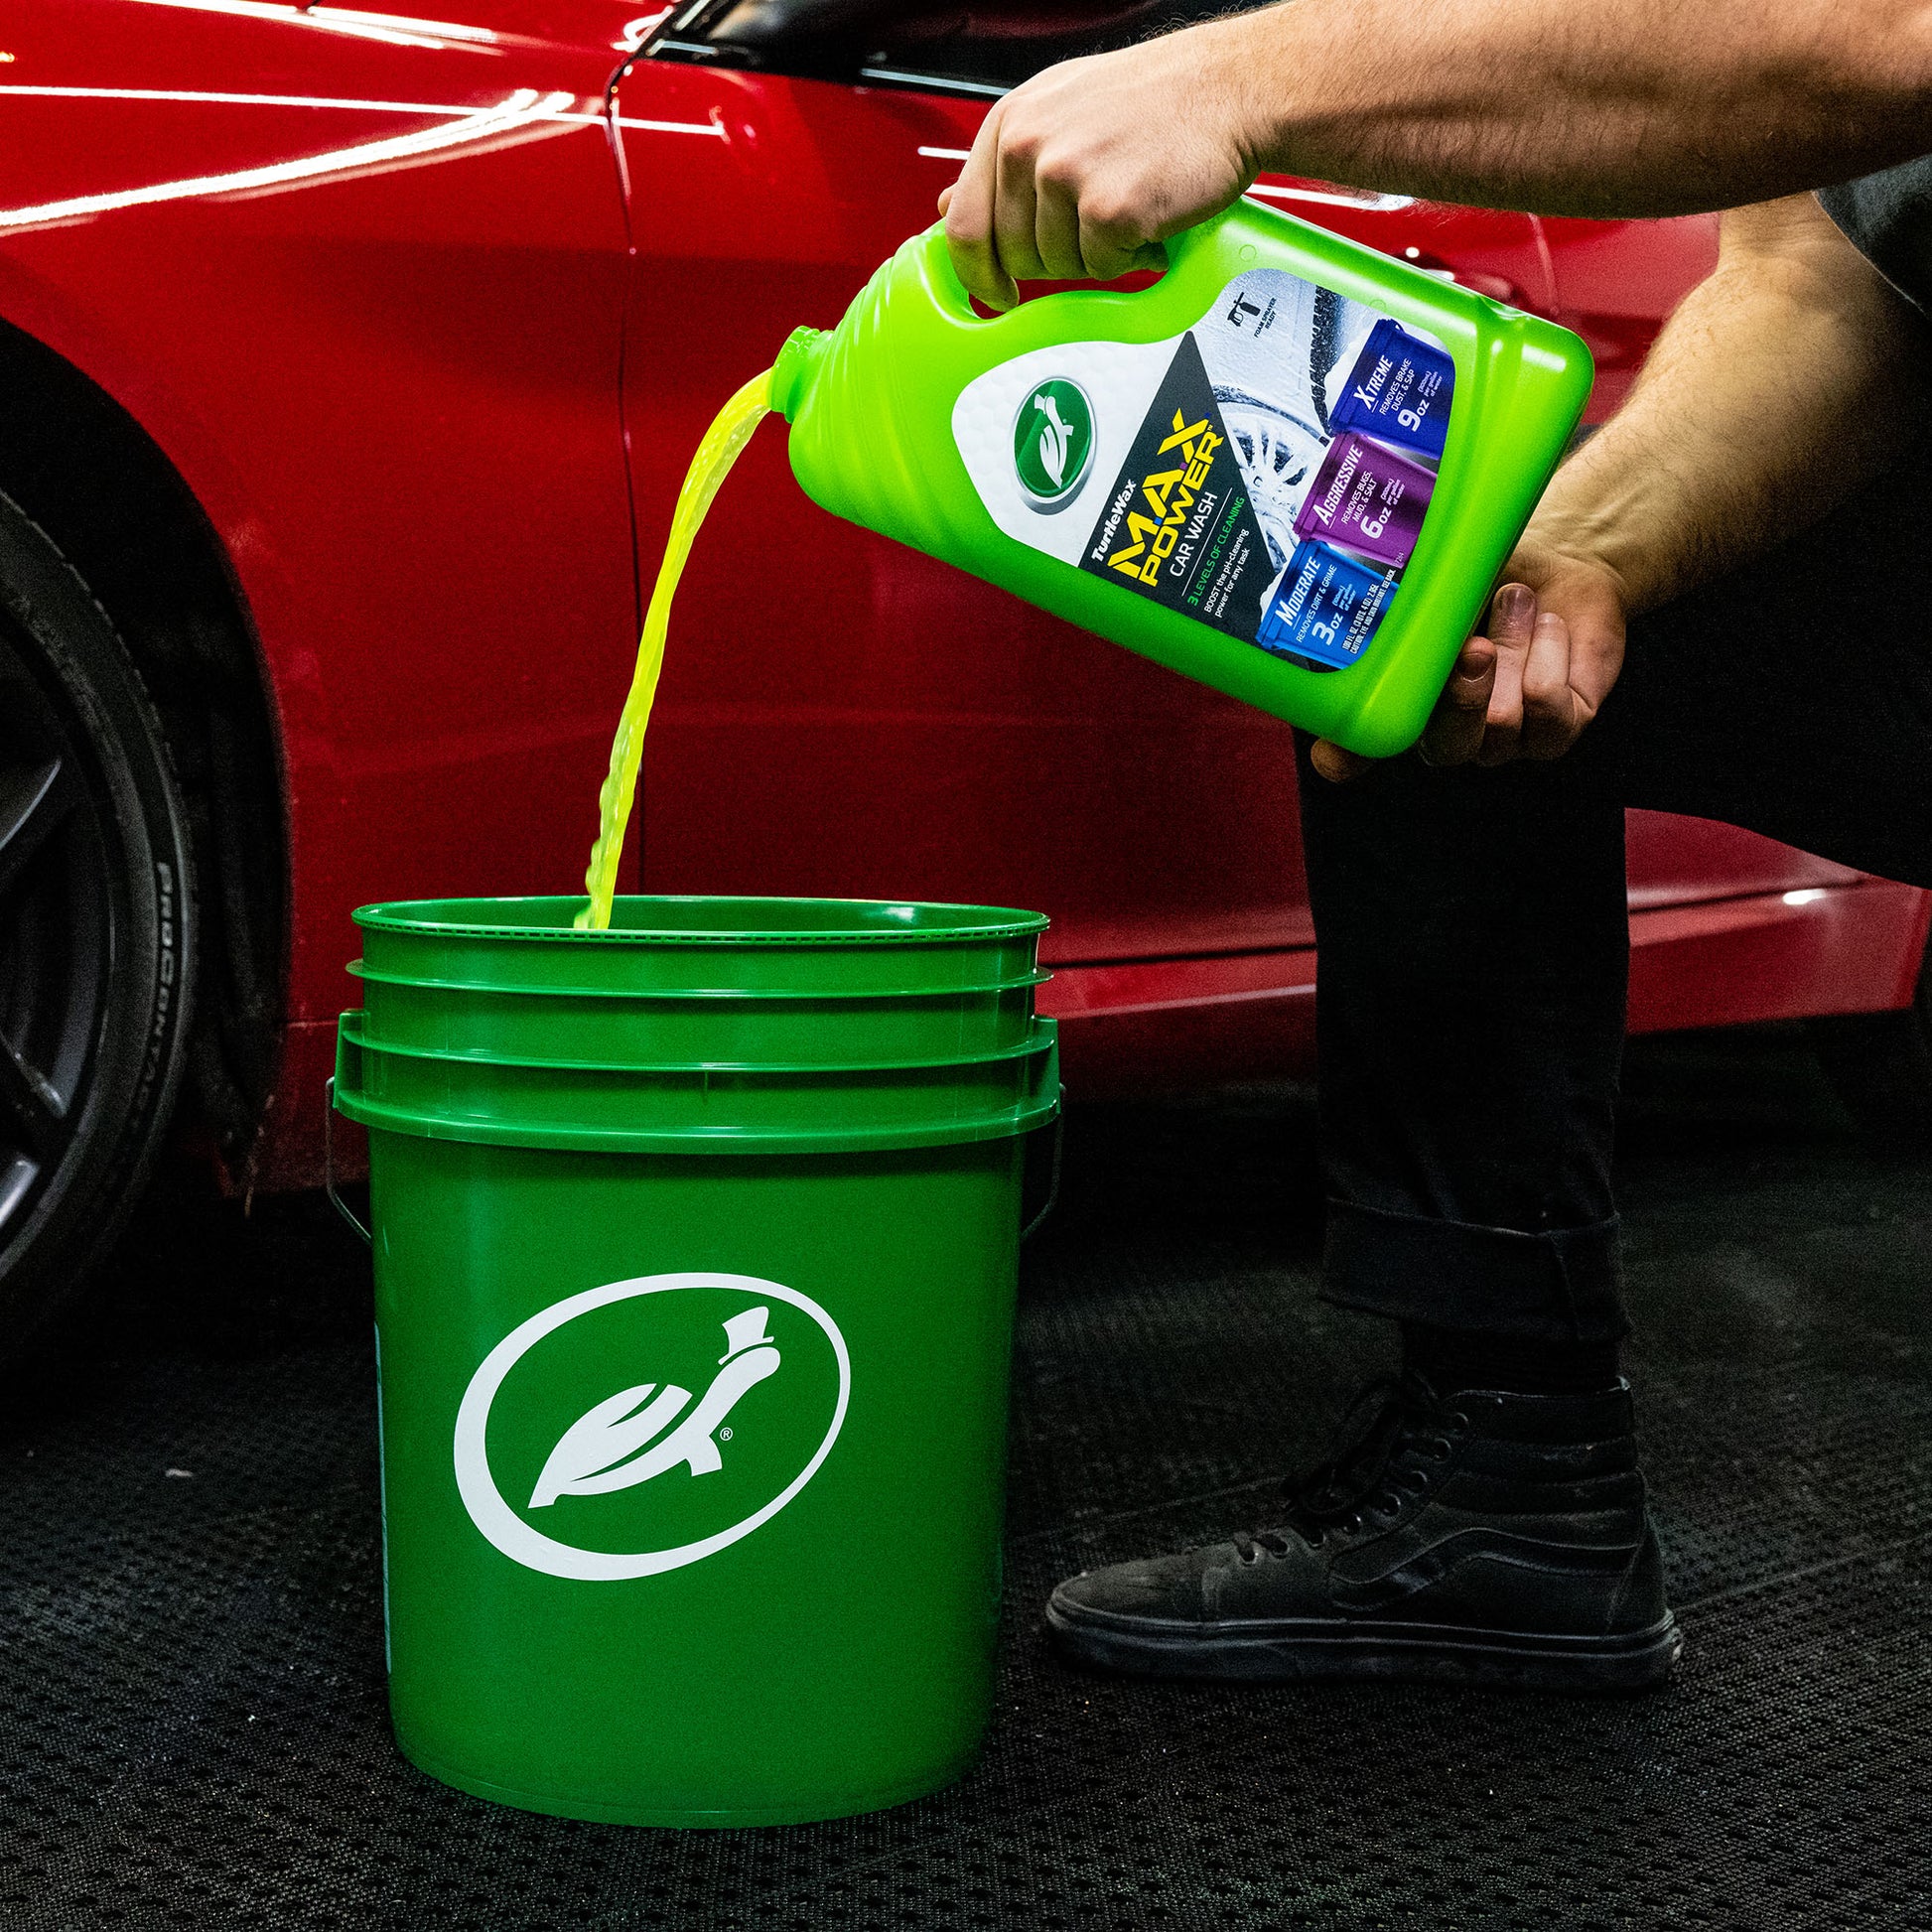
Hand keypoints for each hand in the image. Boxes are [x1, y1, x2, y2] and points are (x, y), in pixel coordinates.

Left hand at [938, 25, 1260, 310]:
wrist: (1228, 88)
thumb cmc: (1153, 100)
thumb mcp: (1059, 111)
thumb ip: (1004, 164)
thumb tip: (949, 207)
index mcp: (1010, 123)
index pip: (964, 223)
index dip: (978, 272)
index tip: (997, 292)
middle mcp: (1028, 145)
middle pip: (1013, 255)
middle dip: (1052, 261)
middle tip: (1093, 232)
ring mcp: (1066, 175)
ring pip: (1058, 267)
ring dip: (1096, 256)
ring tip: (1129, 209)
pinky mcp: (1109, 206)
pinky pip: (1102, 269)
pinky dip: (1129, 258)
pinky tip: (1148, 218)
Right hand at [1309, 540, 1629, 781]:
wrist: (1555, 564)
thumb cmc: (1480, 577)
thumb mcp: (1431, 581)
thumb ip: (1393, 598)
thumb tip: (1361, 588)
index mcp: (1397, 703)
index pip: (1350, 753)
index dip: (1343, 756)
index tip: (1337, 754)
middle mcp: (1442, 733)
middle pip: (1443, 748)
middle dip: (1462, 695)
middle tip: (1475, 645)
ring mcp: (1499, 741)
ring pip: (1501, 720)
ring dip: (1514, 646)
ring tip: (1515, 600)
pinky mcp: (1555, 732)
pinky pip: (1550, 709)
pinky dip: (1550, 653)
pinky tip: (1546, 624)